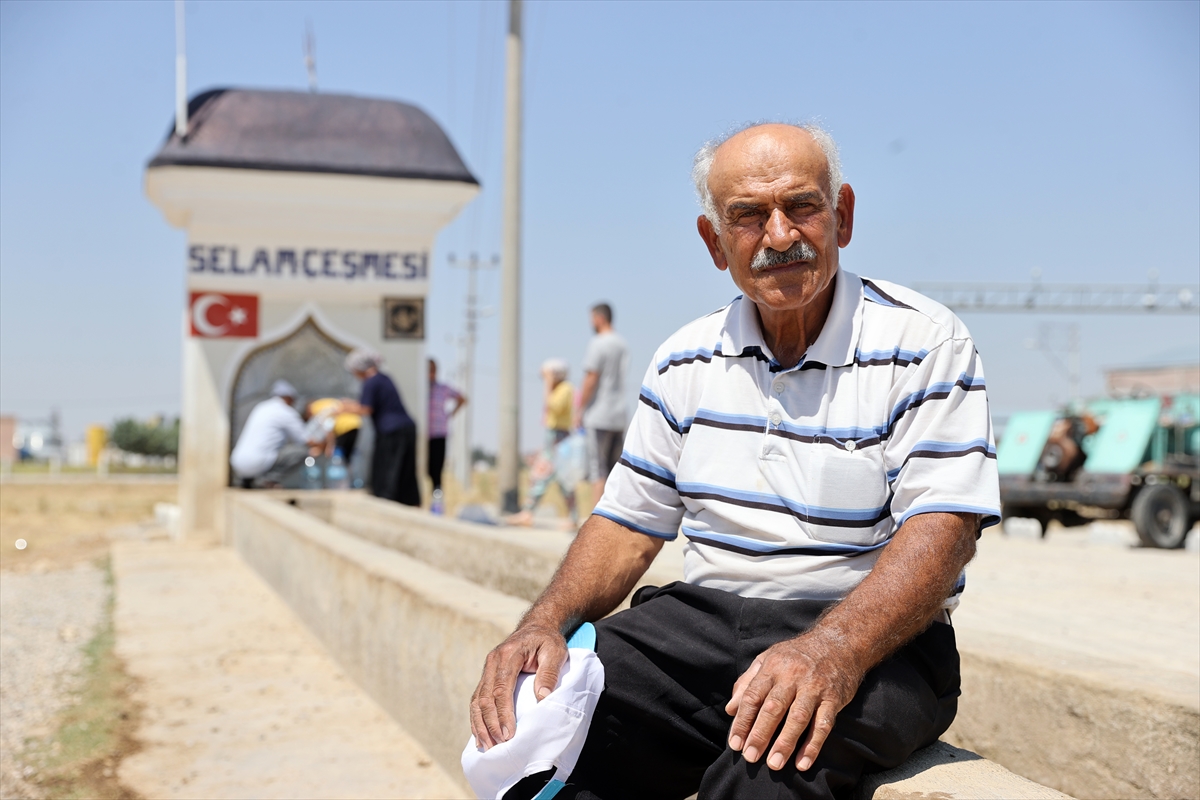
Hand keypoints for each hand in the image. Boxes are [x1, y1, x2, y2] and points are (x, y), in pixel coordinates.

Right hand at [469, 623, 567, 749]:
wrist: (536, 627)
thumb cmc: (547, 640)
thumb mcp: (555, 651)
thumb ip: (549, 673)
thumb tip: (541, 698)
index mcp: (508, 655)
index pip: (501, 689)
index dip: (503, 714)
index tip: (509, 733)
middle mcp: (492, 662)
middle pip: (485, 698)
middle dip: (490, 724)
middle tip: (499, 745)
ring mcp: (487, 669)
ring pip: (477, 701)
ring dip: (481, 725)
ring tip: (488, 746)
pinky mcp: (487, 677)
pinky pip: (477, 700)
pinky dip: (477, 719)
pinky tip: (481, 735)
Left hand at [724, 632, 862, 772]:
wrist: (838, 643)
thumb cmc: (797, 655)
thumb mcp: (767, 659)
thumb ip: (747, 682)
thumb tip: (730, 709)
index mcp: (772, 667)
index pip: (752, 697)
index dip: (742, 721)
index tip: (734, 744)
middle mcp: (792, 677)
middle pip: (773, 708)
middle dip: (760, 734)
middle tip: (749, 757)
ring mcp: (814, 688)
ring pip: (797, 718)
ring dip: (785, 743)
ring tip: (774, 764)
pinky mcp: (833, 698)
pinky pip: (823, 724)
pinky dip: (813, 745)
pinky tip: (803, 763)